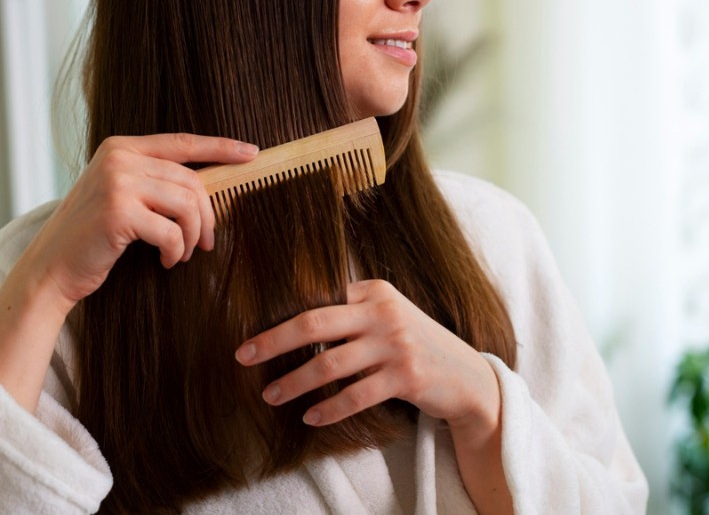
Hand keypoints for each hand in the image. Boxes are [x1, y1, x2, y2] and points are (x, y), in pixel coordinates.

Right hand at [22, 132, 258, 305]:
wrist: (51, 268)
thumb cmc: (92, 236)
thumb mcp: (120, 195)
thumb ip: (153, 181)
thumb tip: (208, 187)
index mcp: (121, 148)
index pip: (182, 142)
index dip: (220, 146)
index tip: (251, 152)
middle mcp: (119, 158)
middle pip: (190, 180)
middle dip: (207, 215)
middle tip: (207, 243)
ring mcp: (118, 182)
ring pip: (186, 205)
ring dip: (192, 236)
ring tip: (180, 253)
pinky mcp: (119, 212)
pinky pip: (172, 231)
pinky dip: (176, 251)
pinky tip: (165, 260)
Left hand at [234, 279, 500, 434]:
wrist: (465, 376)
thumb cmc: (414, 345)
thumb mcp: (387, 316)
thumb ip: (350, 310)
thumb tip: (291, 316)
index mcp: (373, 291)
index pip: (317, 299)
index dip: (281, 316)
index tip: (252, 333)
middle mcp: (383, 312)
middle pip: (314, 322)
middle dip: (274, 340)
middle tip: (244, 356)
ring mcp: (396, 344)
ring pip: (330, 363)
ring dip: (295, 382)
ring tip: (271, 395)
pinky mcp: (406, 377)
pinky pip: (356, 395)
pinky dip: (329, 409)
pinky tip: (310, 417)